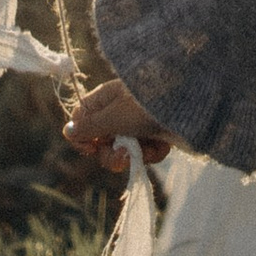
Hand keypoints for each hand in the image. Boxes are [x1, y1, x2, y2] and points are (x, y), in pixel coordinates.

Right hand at [62, 75, 177, 173]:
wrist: (189, 103)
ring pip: (124, 151)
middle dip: (113, 154)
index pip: (80, 121)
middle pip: (101, 142)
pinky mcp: (155, 133)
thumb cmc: (146, 105)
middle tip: (125, 155)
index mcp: (104, 99)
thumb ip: (90, 127)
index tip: (92, 148)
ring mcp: (137, 122)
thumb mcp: (114, 117)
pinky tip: (162, 146)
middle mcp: (118, 111)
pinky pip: (145, 152)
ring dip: (136, 154)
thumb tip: (67, 131)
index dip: (83, 139)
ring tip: (149, 148)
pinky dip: (153, 152)